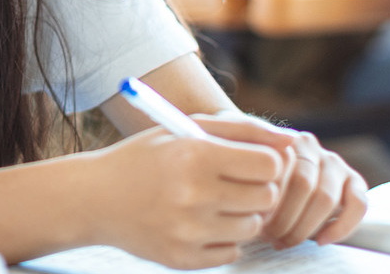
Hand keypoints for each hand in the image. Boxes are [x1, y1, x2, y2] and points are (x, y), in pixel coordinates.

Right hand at [88, 115, 283, 268]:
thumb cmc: (147, 157)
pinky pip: (233, 252)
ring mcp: (188, 231)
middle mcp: (192, 194)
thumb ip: (244, 130)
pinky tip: (198, 223)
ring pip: (253, 227)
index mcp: (194, 154)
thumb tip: (295, 141)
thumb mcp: (186, 129)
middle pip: (267, 198)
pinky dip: (223, 239)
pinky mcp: (183, 259)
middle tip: (233, 184)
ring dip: (242, 215)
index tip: (248, 163)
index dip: (265, 163)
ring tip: (213, 203)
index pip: (270, 165)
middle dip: (256, 190)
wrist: (94, 198)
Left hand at [248, 122, 367, 248]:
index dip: (267, 203)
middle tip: (270, 238)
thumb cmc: (258, 180)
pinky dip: (341, 227)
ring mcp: (333, 160)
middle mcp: (310, 146)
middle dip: (285, 219)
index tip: (255, 223)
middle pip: (303, 184)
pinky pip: (358, 204)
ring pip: (326, 197)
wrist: (280, 172)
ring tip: (286, 242)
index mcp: (281, 140)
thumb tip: (252, 213)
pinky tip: (321, 241)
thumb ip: (253, 182)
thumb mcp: (248, 174)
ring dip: (305, 227)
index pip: (278, 170)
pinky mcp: (354, 179)